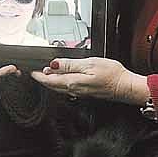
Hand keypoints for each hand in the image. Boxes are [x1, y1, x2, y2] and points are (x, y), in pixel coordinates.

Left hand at [30, 57, 148, 104]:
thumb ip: (70, 64)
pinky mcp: (86, 92)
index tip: (31, 72)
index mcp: (73, 82)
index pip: (50, 80)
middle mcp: (75, 90)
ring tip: (47, 73)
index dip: (39, 76)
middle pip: (53, 86)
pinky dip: (61, 83)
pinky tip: (63, 78)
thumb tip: (54, 64)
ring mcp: (80, 93)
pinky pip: (68, 89)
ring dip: (52, 81)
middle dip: (43, 79)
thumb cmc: (112, 75)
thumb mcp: (90, 63)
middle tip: (36, 72)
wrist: (126, 87)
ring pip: (60, 88)